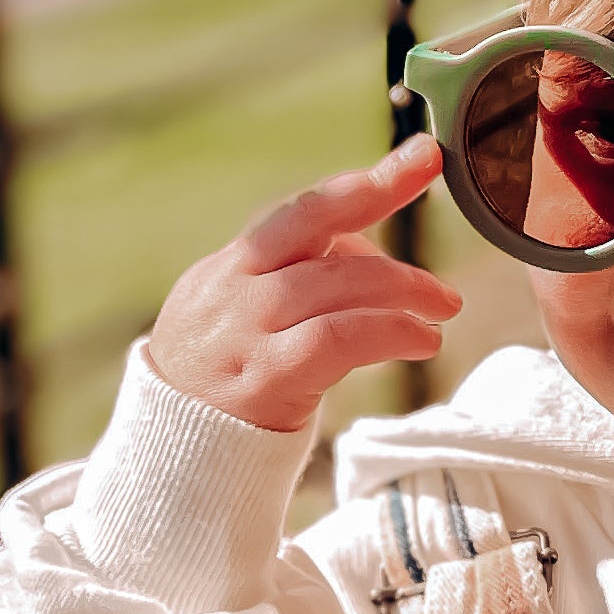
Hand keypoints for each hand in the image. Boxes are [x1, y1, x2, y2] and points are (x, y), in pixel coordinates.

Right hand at [146, 136, 461, 433]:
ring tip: (442, 308)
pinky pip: (340, 338)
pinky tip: (422, 341)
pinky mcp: (266, 376)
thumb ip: (292, 282)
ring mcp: (247, 330)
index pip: (301, 213)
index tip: (422, 157)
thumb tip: (365, 254)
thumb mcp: (237, 321)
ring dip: (404, 289)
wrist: (169, 456)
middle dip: (392, 214)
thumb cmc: (220, 389)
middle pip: (319, 228)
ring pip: (338, 282)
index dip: (366, 183)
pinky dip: (391, 331)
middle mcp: (233, 289)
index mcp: (228, 269)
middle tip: (444, 250)